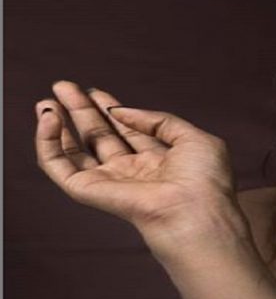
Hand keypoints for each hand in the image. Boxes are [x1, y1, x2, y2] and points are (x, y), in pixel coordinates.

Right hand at [33, 81, 246, 259]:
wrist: (196, 212)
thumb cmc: (205, 181)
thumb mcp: (192, 138)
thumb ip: (158, 120)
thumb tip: (120, 111)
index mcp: (159, 160)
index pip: (127, 131)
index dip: (110, 109)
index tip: (94, 90)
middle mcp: (133, 171)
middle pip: (99, 136)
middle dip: (81, 111)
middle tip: (63, 87)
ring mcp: (110, 181)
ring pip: (75, 151)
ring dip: (59, 125)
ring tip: (46, 102)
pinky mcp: (89, 191)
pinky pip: (60, 165)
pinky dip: (49, 142)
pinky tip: (50, 118)